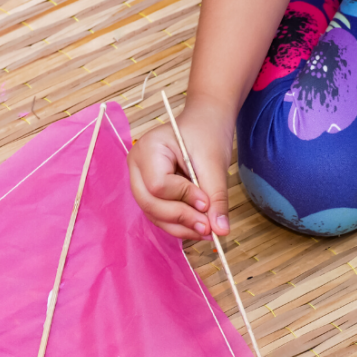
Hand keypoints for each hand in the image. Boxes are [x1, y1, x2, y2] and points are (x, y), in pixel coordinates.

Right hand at [127, 100, 234, 240]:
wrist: (204, 125)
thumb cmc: (207, 135)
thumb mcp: (215, 164)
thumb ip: (216, 198)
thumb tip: (221, 231)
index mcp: (148, 148)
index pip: (158, 185)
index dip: (183, 197)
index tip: (207, 202)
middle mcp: (136, 166)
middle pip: (150, 203)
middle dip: (180, 218)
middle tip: (208, 228)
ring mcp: (139, 181)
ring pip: (153, 214)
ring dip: (180, 227)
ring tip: (207, 231)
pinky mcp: (148, 193)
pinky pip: (158, 215)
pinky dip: (179, 224)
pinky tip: (199, 227)